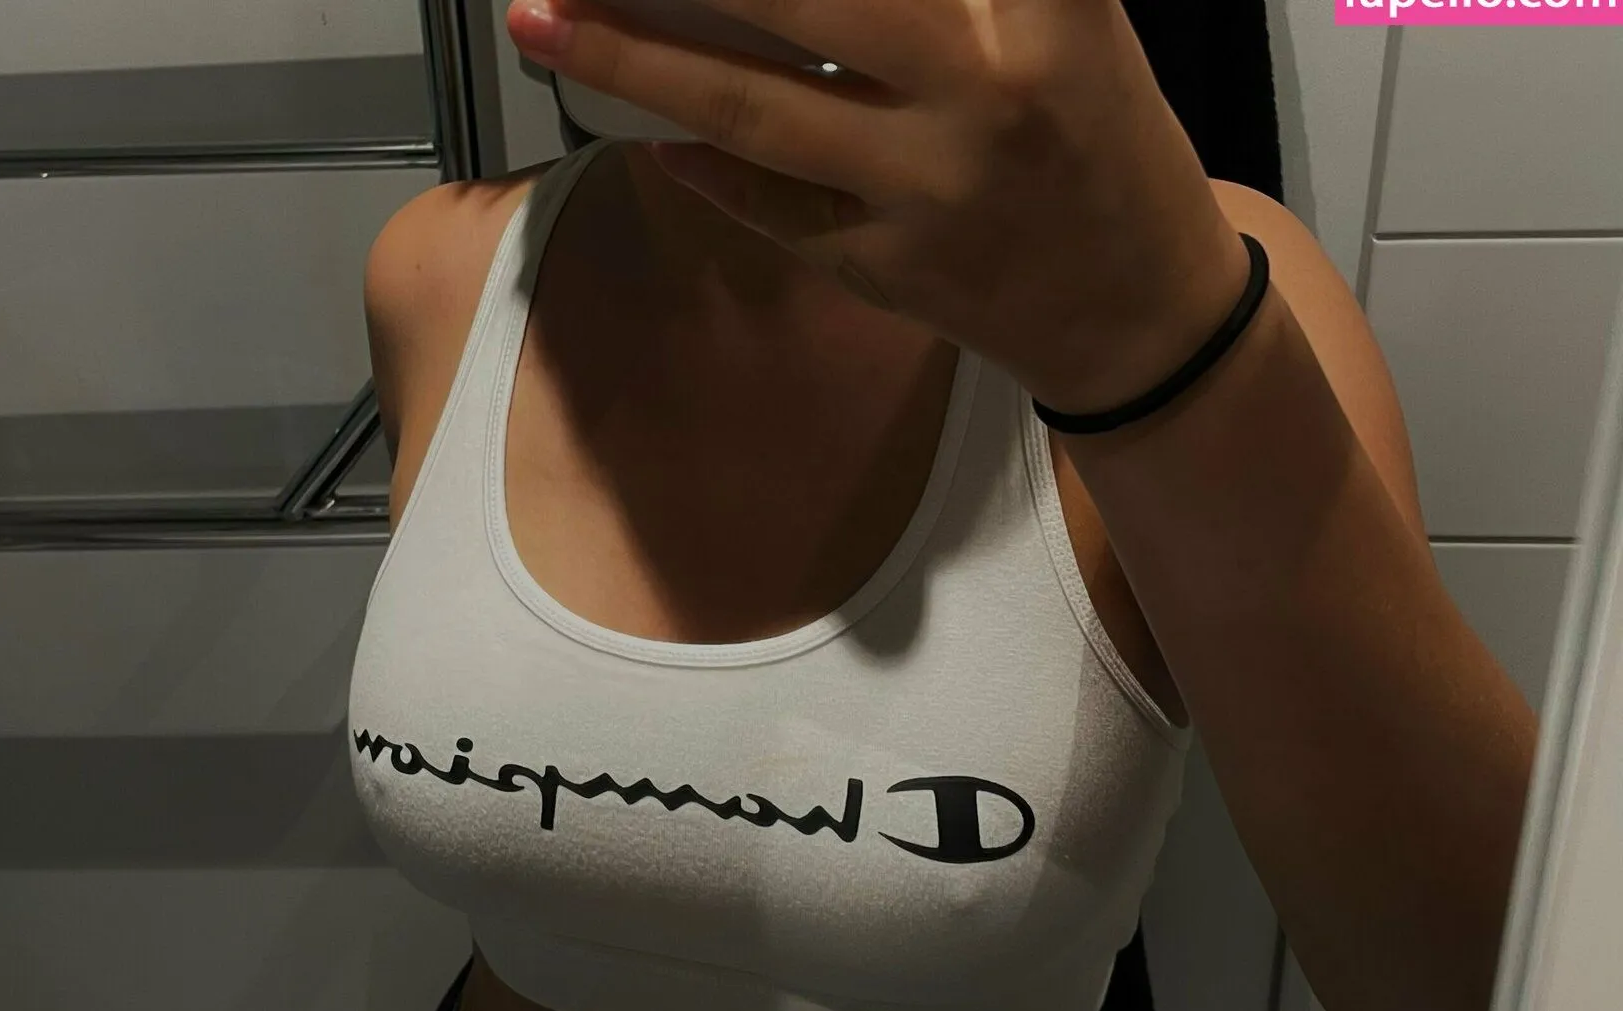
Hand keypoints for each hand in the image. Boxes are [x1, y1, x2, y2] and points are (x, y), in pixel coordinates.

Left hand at [506, 0, 1251, 413]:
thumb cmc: (1099, 137)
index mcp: (1052, 11)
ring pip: (754, 108)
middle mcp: (987, 93)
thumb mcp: (1072, 20)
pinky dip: (701, 163)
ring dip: (633, 58)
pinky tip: (642, 126)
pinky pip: (769, 205)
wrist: (1138, 309)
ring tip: (543, 18)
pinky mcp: (888, 269)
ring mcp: (927, 191)